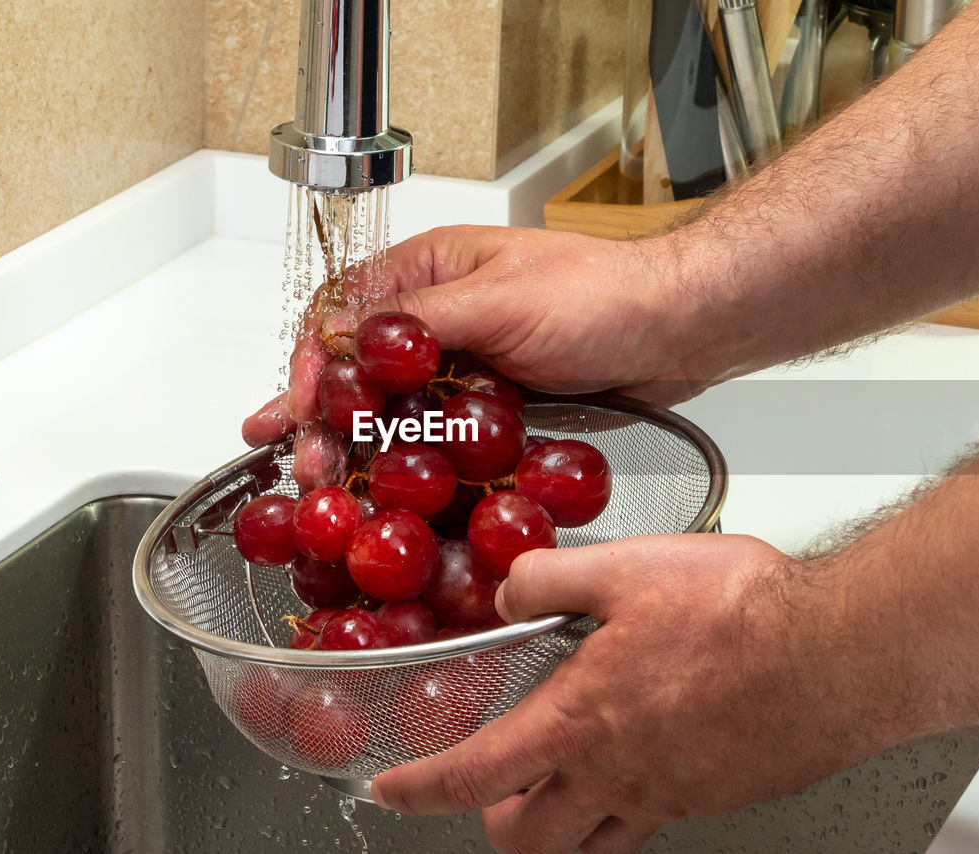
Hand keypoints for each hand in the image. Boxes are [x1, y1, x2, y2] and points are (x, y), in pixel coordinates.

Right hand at [240, 226, 714, 482]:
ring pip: (393, 404)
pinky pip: (436, 431)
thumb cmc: (600, 298)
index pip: (344, 309)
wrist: (675, 331)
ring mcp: (465, 362)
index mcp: (431, 269)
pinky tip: (383, 485)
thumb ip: (416, 321)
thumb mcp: (499, 300)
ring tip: (325, 482)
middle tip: (306, 463)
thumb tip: (340, 333)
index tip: (304, 406)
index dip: (316, 359)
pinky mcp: (490, 403)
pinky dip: (405, 457)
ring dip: (355, 442)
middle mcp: (439, 315)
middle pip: (360, 365)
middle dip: (324, 413)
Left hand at [370, 535, 892, 853]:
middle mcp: (618, 774)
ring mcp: (669, 795)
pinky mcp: (713, 797)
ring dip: (555, 830)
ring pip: (588, 847)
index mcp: (580, 720)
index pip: (473, 774)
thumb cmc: (745, 617)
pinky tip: (637, 764)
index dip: (419, 788)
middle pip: (528, 839)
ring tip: (551, 795)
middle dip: (493, 821)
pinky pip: (649, 825)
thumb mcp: (627, 568)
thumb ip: (551, 578)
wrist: (841, 654)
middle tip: (486, 792)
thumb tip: (507, 585)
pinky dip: (621, 811)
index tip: (391, 789)